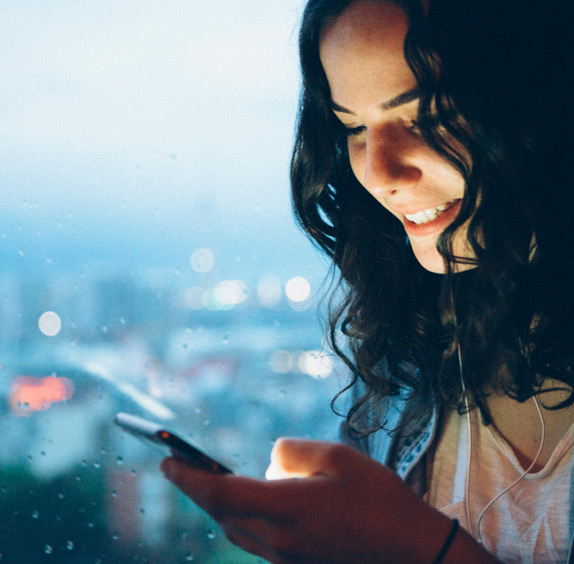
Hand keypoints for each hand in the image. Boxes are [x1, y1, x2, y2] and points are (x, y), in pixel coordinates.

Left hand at [161, 438, 455, 563]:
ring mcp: (287, 560)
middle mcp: (278, 541)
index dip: (187, 477)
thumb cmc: (380, 500)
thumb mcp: (338, 458)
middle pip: (221, 515)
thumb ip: (293, 453)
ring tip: (215, 481)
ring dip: (218, 506)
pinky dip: (243, 519)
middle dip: (197, 490)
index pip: (219, 493)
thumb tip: (270, 463)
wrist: (414, 555)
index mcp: (286, 510)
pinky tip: (257, 504)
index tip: (166, 461)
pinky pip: (257, 541)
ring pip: (236, 531)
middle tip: (182, 467)